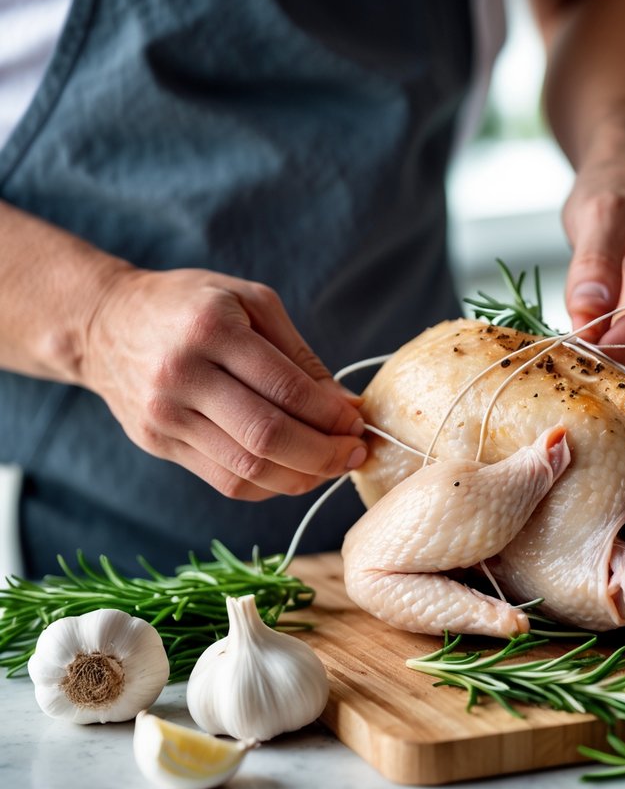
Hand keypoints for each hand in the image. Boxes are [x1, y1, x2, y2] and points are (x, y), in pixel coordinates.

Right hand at [79, 268, 366, 499]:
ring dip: (303, 477)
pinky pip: (225, 480)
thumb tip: (346, 407)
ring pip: (247, 468)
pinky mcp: (157, 442)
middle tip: (355, 453)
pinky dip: (270, 485)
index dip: (330, 415)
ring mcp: (165, 414)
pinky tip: (295, 472)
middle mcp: (183, 374)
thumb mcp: (250, 302)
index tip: (357, 423)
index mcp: (212, 329)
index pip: (285, 389)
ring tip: (333, 466)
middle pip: (267, 436)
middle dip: (324, 454)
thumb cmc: (191, 306)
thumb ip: (299, 356)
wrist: (103, 322)